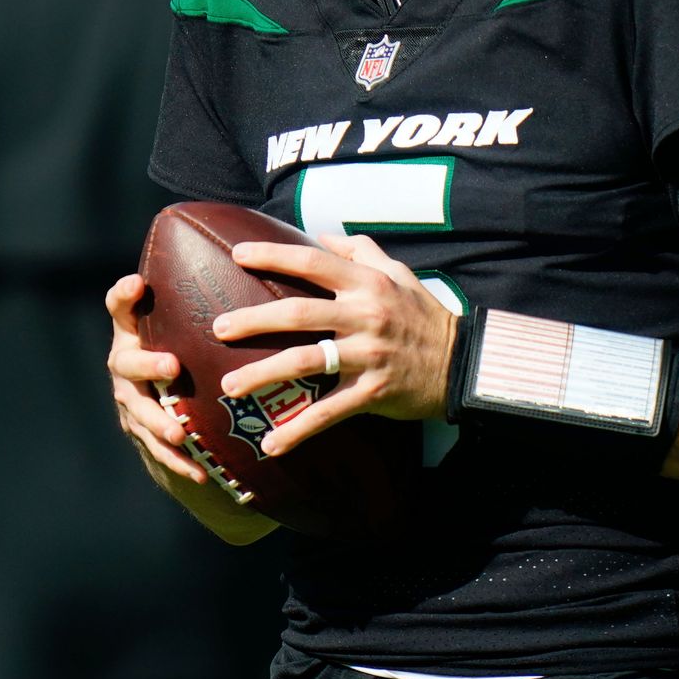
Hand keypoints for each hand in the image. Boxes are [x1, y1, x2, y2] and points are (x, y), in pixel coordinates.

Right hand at [103, 273, 206, 486]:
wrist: (168, 392)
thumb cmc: (188, 340)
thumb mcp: (189, 316)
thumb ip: (206, 294)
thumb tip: (252, 258)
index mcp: (134, 328)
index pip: (119, 306)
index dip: (124, 295)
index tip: (138, 284)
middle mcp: (125, 361)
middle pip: (127, 362)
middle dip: (148, 366)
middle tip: (172, 367)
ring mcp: (130, 398)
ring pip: (138, 411)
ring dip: (159, 422)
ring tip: (181, 432)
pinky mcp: (141, 430)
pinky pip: (156, 449)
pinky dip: (177, 460)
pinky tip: (200, 472)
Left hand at [215, 233, 457, 456]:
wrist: (461, 362)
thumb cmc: (423, 314)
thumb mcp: (399, 273)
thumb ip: (361, 251)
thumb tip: (323, 235)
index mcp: (366, 284)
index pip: (312, 262)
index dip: (273, 255)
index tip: (237, 255)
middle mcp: (364, 315)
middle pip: (298, 312)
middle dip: (254, 320)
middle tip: (218, 328)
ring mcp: (368, 355)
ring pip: (306, 362)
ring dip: (264, 374)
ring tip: (230, 384)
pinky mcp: (373, 393)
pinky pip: (329, 412)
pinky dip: (299, 429)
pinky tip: (272, 442)